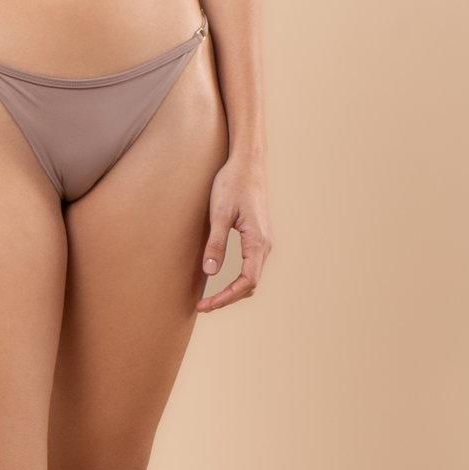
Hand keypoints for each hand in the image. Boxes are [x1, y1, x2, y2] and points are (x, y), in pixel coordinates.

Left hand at [198, 157, 271, 311]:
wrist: (247, 163)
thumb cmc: (232, 184)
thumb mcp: (219, 213)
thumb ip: (216, 243)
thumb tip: (210, 272)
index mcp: (258, 240)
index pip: (246, 281)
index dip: (226, 297)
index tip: (206, 305)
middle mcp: (265, 244)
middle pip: (250, 284)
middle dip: (228, 299)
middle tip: (203, 306)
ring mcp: (264, 241)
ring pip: (252, 277)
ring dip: (233, 291)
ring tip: (210, 298)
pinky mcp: (259, 237)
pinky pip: (251, 267)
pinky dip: (238, 280)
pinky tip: (221, 281)